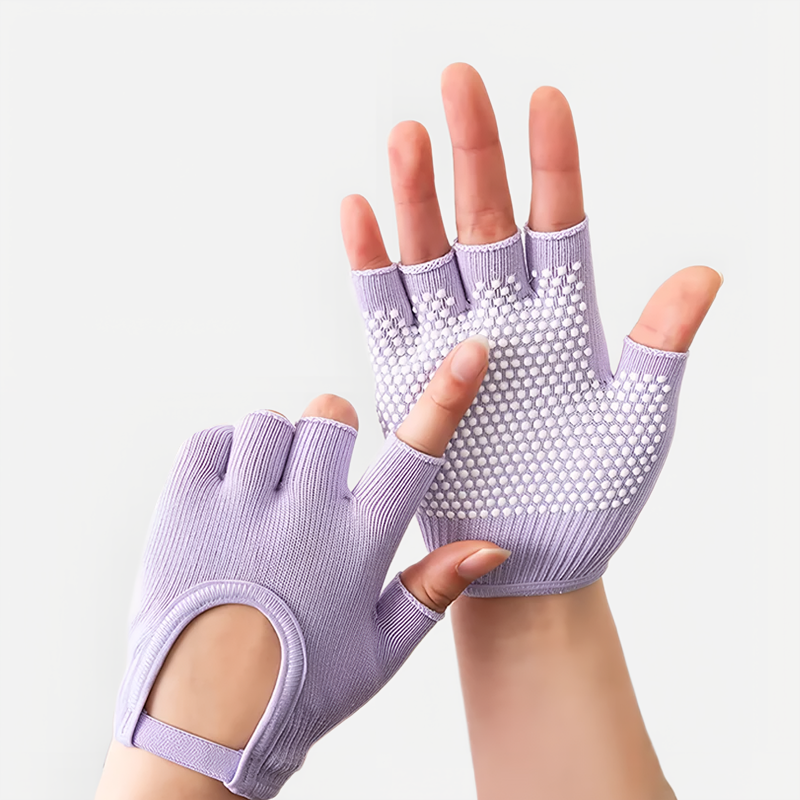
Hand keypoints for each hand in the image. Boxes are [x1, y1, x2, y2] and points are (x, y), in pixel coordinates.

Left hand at [97, 336, 507, 799]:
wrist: (201, 726)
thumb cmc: (301, 689)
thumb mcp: (379, 653)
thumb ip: (434, 591)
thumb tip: (493, 547)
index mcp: (357, 548)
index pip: (413, 457)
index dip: (446, 399)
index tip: (468, 351)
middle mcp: (301, 519)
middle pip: (329, 417)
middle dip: (331, 428)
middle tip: (318, 465)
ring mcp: (237, 511)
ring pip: (269, 422)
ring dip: (277, 443)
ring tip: (269, 489)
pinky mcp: (182, 510)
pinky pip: (212, 438)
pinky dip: (224, 452)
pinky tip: (230, 492)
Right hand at [341, 63, 721, 595]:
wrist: (530, 561)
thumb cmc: (593, 499)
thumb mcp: (641, 423)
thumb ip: (661, 347)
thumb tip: (704, 273)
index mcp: (566, 321)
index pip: (560, 223)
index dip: (553, 163)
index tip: (545, 99)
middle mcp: (505, 320)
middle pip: (487, 221)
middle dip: (474, 153)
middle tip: (459, 82)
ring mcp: (451, 345)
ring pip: (431, 255)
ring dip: (417, 199)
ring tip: (407, 136)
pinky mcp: (408, 380)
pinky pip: (385, 313)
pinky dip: (371, 266)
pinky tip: (360, 214)